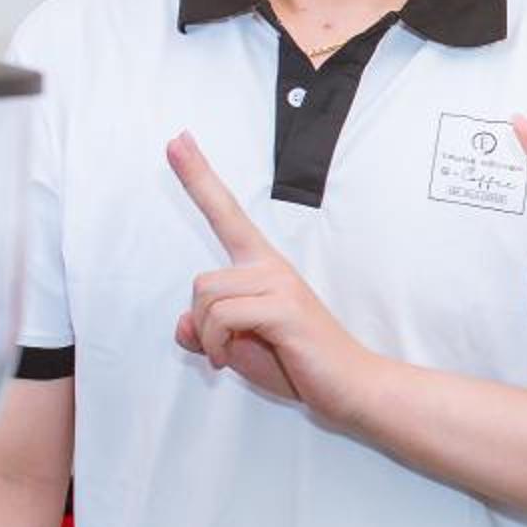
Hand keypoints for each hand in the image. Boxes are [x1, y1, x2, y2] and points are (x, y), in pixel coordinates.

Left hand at [166, 133, 372, 418]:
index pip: (226, 213)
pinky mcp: (283, 306)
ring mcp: (279, 283)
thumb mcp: (238, 347)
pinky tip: (232, 360)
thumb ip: (206, 332)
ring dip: (208, 337)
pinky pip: (222, 316)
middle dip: (200, 323)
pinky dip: (216, 344)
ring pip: (207, 297)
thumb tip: (183, 323)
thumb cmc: (299, 363)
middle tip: (224, 349)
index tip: (177, 140)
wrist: (349, 386)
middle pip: (201, 280)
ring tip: (233, 354)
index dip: (198, 177)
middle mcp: (271, 267)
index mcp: (262, 267)